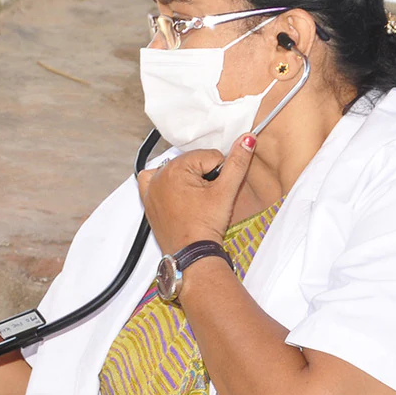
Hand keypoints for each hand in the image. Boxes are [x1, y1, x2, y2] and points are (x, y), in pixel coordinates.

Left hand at [135, 135, 256, 253]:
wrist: (192, 255)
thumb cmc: (204, 228)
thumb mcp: (226, 191)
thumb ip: (237, 162)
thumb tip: (247, 139)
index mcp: (175, 168)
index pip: (209, 156)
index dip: (220, 172)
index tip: (218, 190)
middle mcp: (158, 175)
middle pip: (193, 163)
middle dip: (204, 176)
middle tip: (207, 198)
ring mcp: (151, 188)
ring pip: (178, 171)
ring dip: (188, 180)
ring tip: (195, 201)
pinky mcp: (148, 200)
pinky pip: (155, 181)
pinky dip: (166, 183)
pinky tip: (177, 193)